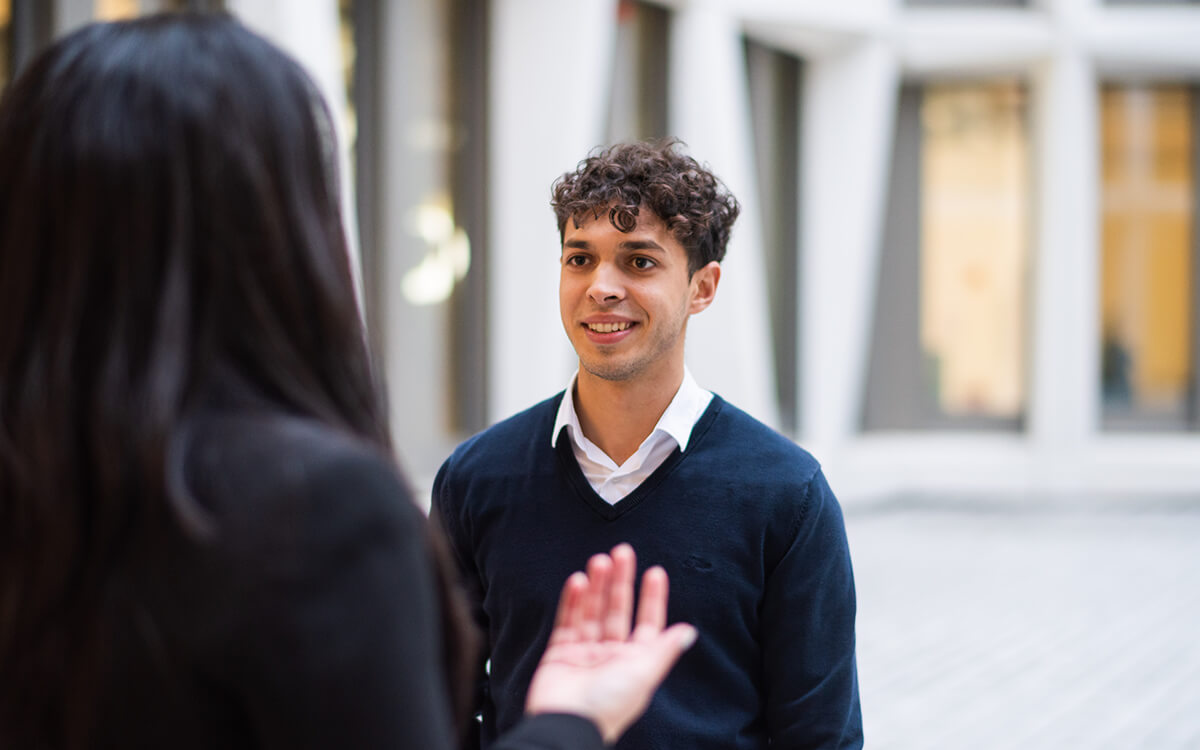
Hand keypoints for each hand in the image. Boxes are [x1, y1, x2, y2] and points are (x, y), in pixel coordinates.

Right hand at [524, 544, 696, 743]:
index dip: (652, 598)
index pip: (647, 623)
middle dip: (621, 582)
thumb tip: (689, 632)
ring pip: (593, 611)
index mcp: (635, 661)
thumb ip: (664, 650)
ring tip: (600, 561)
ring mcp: (585, 653)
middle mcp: (611, 655)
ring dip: (597, 586)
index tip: (655, 572)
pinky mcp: (559, 653)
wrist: (567, 725)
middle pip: (618, 611)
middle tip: (623, 552)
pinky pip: (567, 621)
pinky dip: (573, 601)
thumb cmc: (609, 704)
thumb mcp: (643, 674)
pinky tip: (579, 581)